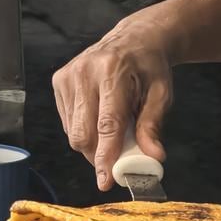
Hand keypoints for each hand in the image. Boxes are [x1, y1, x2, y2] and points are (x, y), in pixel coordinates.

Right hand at [51, 17, 173, 190]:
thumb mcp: (161, 94)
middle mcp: (84, 71)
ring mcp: (68, 76)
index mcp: (112, 70)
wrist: (135, 39)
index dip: (106, 156)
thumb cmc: (149, 67)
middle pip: (83, 134)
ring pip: (73, 133)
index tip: (106, 181)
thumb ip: (153, 125)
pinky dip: (84, 130)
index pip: (106, 124)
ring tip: (113, 128)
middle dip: (98, 155)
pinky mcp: (59, 81)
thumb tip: (153, 158)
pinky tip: (99, 116)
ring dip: (93, 143)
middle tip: (117, 160)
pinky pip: (68, 123)